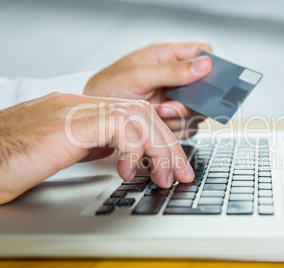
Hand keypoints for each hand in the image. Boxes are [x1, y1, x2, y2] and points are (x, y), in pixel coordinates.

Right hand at [0, 93, 193, 204]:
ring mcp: (74, 110)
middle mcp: (80, 105)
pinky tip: (128, 170)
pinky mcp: (69, 122)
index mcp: (81, 111)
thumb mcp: (61, 152)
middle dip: (168, 146)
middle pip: (142, 113)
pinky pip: (118, 125)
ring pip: (137, 116)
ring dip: (158, 149)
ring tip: (163, 177)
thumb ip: (90, 145)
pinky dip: (132, 149)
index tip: (171, 165)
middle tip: (179, 174)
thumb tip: (116, 152)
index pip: (133, 114)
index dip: (159, 140)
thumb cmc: (10, 162)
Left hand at [84, 42, 212, 138]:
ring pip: (198, 110)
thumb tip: (205, 64)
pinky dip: (175, 129)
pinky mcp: (173, 120)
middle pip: (205, 87)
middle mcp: (175, 78)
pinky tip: (158, 123)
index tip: (204, 80)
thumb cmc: (107, 88)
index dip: (209, 64)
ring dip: (179, 117)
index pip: (203, 52)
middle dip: (191, 100)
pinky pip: (188, 127)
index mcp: (168, 57)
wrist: (95, 118)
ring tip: (157, 112)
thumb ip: (172, 70)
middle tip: (170, 105)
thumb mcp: (139, 74)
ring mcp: (176, 100)